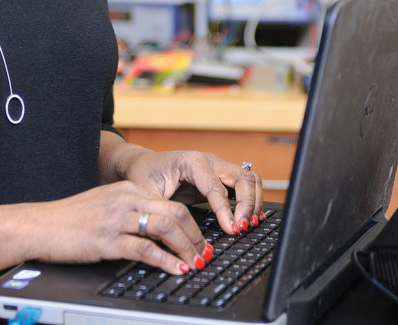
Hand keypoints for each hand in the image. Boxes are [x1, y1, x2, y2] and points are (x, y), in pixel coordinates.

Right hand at [25, 181, 213, 275]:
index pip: (171, 203)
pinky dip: (165, 260)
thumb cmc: (70, 219)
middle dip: (196, 236)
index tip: (202, 241)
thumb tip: (159, 232)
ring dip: (186, 247)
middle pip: (175, 212)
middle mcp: (125, 200)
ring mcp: (116, 219)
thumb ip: (131, 213)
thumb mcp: (105, 206)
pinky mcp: (106, 239)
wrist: (39, 225)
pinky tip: (175, 269)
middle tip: (205, 254)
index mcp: (128, 190)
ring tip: (195, 263)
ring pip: (164, 227)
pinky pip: (144, 249)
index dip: (193, 224)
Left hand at [122, 150, 264, 237]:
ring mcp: (218, 167)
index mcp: (191, 161)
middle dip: (248, 204)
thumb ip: (162, 212)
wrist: (143, 165)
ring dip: (254, 201)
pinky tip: (251, 217)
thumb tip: (177, 235)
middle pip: (241, 177)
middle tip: (244, 227)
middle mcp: (209, 161)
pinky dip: (252, 199)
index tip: (232, 229)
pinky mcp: (221, 177)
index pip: (216, 187)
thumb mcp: (147, 194)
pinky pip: (245, 184)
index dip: (226, 211)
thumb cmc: (144, 176)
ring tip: (251, 223)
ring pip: (249, 178)